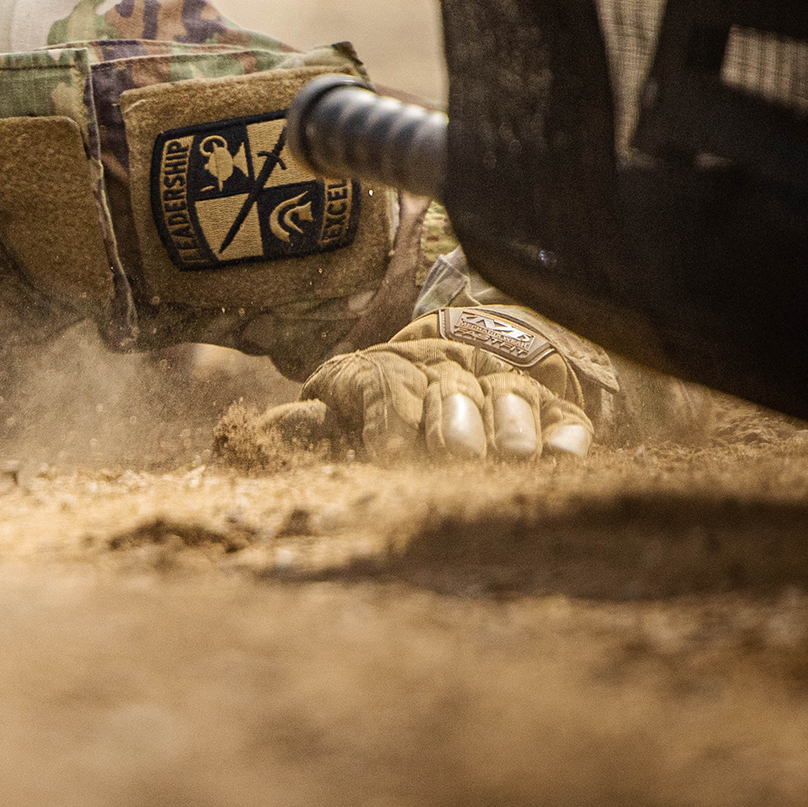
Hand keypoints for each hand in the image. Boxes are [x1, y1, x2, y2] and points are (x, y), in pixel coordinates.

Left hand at [266, 307, 603, 461]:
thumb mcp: (337, 399)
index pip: (382, 381)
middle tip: (456, 453)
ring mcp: (503, 384)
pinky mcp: (553, 406)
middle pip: (451, 389)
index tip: (388, 455)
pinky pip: (564, 419)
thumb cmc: (387, 397)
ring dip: (508, 425)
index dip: (386, 416)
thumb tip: (243, 440)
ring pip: (508, 397)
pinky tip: (560, 458)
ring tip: (509, 456)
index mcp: (388, 371)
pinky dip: (563, 436)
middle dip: (452, 420)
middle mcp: (447, 371)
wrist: (466, 348)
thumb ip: (299, 425)